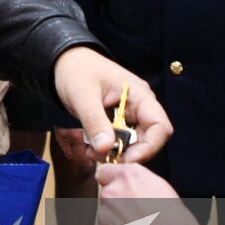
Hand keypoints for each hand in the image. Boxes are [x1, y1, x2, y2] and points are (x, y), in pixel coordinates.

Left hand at [52, 46, 170, 164]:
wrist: (64, 63)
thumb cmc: (76, 71)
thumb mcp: (82, 95)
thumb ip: (94, 121)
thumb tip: (105, 149)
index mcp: (139, 95)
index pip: (160, 127)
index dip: (149, 148)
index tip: (125, 160)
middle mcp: (139, 107)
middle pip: (148, 141)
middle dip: (127, 154)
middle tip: (101, 160)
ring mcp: (128, 116)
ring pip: (131, 145)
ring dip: (113, 154)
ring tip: (89, 152)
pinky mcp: (116, 123)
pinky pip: (117, 143)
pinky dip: (104, 149)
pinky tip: (88, 147)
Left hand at [95, 163, 199, 224]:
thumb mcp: (167, 194)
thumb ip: (145, 187)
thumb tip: (142, 192)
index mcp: (130, 177)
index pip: (105, 171)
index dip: (113, 181)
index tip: (121, 189)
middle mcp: (113, 192)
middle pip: (107, 195)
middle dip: (117, 204)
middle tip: (137, 216)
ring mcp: (105, 215)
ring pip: (106, 216)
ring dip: (117, 223)